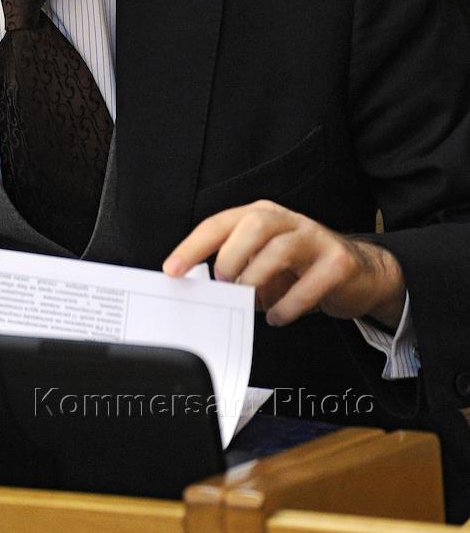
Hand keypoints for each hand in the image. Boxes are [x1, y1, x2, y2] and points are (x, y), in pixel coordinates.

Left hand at [163, 200, 405, 328]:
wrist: (360, 273)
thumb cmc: (301, 269)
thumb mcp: (263, 266)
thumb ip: (237, 271)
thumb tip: (204, 290)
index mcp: (261, 216)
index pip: (219, 224)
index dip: (193, 247)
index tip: (172, 270)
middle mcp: (287, 221)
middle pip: (252, 225)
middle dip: (230, 257)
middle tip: (224, 283)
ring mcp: (315, 238)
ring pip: (280, 248)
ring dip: (257, 278)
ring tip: (250, 300)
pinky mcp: (339, 262)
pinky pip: (311, 282)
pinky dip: (289, 305)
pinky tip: (277, 316)